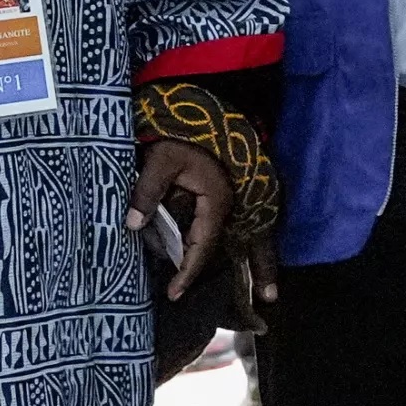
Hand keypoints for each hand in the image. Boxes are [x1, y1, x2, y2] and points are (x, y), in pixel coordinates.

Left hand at [128, 138, 279, 308]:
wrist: (200, 106)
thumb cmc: (180, 135)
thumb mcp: (160, 160)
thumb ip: (147, 192)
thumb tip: (132, 224)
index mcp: (215, 199)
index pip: (202, 245)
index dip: (188, 271)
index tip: (175, 293)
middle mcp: (231, 202)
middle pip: (244, 243)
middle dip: (259, 270)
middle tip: (268, 299)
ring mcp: (236, 194)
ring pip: (251, 232)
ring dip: (261, 258)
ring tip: (273, 285)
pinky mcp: (231, 189)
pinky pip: (245, 220)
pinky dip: (255, 240)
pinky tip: (258, 252)